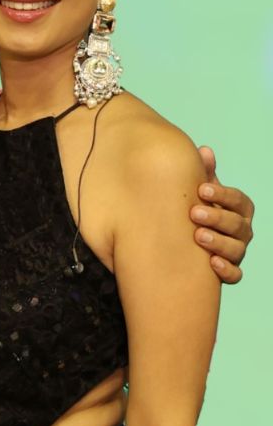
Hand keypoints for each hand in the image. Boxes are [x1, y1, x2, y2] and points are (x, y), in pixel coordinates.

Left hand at [192, 146, 254, 283]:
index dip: (223, 194)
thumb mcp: (200, 191)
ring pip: (237, 249)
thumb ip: (204, 173)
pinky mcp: (229, 271)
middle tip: (194, 212)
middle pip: (238, 225)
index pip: (239, 201)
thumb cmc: (196, 208)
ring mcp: (237, 252)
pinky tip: (211, 263)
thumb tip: (204, 150)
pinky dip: (226, 270)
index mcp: (239, 210)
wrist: (184, 240)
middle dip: (218, 218)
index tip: (202, 189)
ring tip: (198, 236)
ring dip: (219, 243)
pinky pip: (235, 275)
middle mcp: (242, 231)